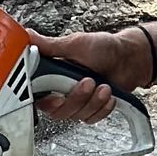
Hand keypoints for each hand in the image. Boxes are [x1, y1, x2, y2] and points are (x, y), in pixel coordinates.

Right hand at [28, 26, 150, 123]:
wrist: (130, 58)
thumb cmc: (104, 48)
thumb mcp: (74, 43)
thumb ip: (48, 45)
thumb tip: (26, 36)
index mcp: (51, 74)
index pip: (36, 94)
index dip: (46, 98)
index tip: (56, 95)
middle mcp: (61, 89)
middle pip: (56, 110)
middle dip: (75, 99)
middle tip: (88, 82)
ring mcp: (76, 101)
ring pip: (75, 115)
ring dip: (92, 102)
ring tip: (103, 86)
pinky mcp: (90, 109)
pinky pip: (90, 119)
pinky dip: (102, 108)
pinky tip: (108, 95)